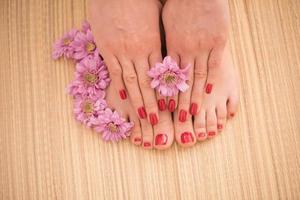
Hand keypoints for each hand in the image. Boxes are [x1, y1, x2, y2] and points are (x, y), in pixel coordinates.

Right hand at [89, 0, 162, 124]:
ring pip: (132, 81)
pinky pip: (115, 71)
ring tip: (143, 117)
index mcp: (154, 43)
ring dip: (138, 101)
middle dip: (153, 104)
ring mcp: (122, 51)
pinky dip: (119, 86)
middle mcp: (140, 51)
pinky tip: (123, 99)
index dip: (165, 93)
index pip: (161, 75)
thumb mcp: (156, 17)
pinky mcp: (107, 48)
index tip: (170, 107)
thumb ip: (159, 36)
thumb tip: (165, 51)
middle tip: (157, 122)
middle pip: (148, 83)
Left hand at [162, 0, 229, 117]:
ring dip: (194, 96)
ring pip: (198, 77)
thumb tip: (158, 54)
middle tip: (177, 119)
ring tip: (191, 113)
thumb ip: (163, 40)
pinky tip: (208, 92)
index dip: (165, 94)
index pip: (167, 76)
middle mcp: (185, 50)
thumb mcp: (164, 21)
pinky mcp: (218, 41)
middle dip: (179, 102)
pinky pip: (214, 64)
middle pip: (181, 81)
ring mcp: (202, 46)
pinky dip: (210, 79)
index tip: (163, 108)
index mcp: (171, 45)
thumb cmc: (178, 1)